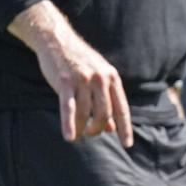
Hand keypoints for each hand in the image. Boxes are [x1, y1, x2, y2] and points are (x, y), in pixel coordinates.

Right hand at [9, 0, 132, 146]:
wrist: (58, 40)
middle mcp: (100, 79)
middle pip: (104, 113)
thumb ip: (107, 101)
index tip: (127, 144)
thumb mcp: (99, 78)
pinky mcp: (64, 82)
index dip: (125, 128)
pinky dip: (69, 124)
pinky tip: (69, 137)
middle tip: (91, 133)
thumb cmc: (80, 63)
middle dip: (98, 128)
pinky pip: (68, 108)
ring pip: (85, 113)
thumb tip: (111, 128)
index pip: (122, 109)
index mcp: (112, 78)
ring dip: (81, 128)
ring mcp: (83, 80)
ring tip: (77, 135)